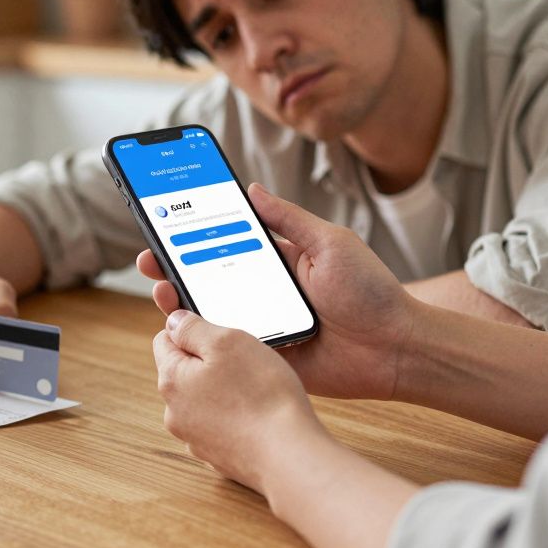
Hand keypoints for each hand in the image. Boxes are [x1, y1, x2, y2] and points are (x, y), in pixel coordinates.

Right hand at [138, 183, 418, 400]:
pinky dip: (204, 340)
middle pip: (208, 277)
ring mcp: (263, 325)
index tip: (165, 222)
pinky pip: (228, 350)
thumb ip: (289, 220)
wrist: (397, 349)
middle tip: (150, 259)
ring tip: (163, 291)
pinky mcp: (266, 357)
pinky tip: (185, 329)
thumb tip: (251, 190)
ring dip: (182, 302)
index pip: (226, 242)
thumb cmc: (372, 292)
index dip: (195, 234)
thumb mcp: (331, 243)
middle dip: (174, 267)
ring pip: (212, 313)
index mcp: (279, 261)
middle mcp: (265, 292)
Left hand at [154, 309, 326, 493]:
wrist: (288, 455)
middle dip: (209, 362)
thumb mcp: (227, 341)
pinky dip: (234, 418)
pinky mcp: (217, 457)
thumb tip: (173, 322)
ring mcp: (195, 439)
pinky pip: (220, 426)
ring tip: (255, 391)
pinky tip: (258, 416)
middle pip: (184, 372)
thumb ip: (192, 328)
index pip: (164, 340)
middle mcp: (174, 413)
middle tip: (244, 362)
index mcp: (171, 380)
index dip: (191, 330)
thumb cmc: (261, 394)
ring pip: (203, 400)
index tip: (218, 334)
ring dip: (222, 391)